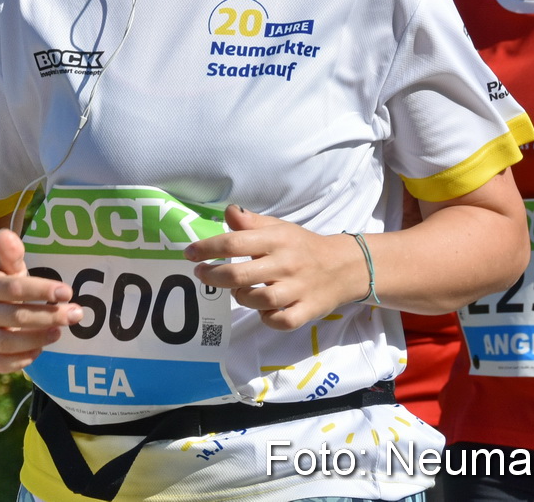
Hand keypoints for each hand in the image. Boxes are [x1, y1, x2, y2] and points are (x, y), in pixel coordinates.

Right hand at [0, 228, 82, 373]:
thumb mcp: (5, 267)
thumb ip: (10, 252)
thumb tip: (5, 234)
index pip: (14, 288)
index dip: (41, 290)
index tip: (67, 291)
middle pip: (15, 317)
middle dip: (48, 316)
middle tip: (75, 313)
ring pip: (6, 343)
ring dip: (36, 340)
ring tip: (60, 331)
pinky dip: (20, 361)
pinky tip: (40, 350)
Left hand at [186, 205, 366, 330]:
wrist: (344, 266)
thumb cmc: (302, 246)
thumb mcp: (278, 227)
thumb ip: (251, 222)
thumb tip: (228, 212)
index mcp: (277, 239)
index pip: (235, 242)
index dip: (208, 248)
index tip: (190, 253)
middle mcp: (286, 264)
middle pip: (241, 274)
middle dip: (214, 276)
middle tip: (201, 274)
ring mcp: (298, 289)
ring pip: (259, 300)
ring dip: (241, 297)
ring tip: (236, 291)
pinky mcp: (307, 310)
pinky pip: (281, 321)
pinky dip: (267, 318)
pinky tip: (261, 310)